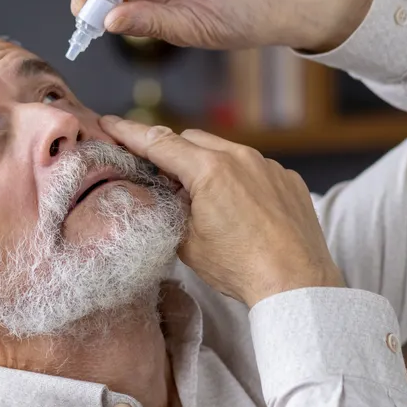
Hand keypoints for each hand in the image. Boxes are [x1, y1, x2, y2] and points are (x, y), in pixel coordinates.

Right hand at [100, 115, 344, 307]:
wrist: (296, 283)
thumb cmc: (240, 267)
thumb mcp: (187, 242)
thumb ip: (171, 208)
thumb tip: (168, 195)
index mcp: (210, 170)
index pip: (159, 143)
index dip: (129, 132)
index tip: (109, 123)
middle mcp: (241, 157)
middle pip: (193, 140)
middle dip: (172, 151)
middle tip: (158, 173)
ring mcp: (269, 166)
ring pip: (226, 152)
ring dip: (209, 165)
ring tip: (204, 198)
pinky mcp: (289, 180)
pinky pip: (256, 168)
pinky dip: (240, 179)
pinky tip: (241, 209)